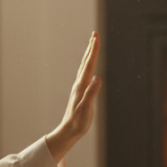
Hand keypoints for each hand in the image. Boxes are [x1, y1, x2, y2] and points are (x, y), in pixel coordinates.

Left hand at [45, 32, 101, 163]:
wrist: (68, 131)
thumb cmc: (78, 122)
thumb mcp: (86, 109)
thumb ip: (91, 93)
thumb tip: (97, 78)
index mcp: (82, 86)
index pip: (89, 64)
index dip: (93, 51)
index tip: (96, 37)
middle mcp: (79, 84)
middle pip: (86, 62)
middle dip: (91, 48)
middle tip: (95, 35)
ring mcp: (79, 87)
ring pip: (85, 67)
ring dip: (89, 55)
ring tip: (93, 45)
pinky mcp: (80, 92)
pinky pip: (85, 74)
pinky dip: (88, 65)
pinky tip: (89, 66)